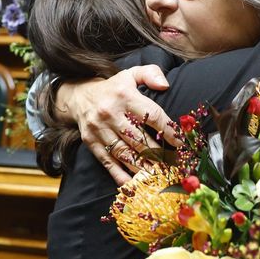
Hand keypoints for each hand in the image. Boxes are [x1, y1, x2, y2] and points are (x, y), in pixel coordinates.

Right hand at [58, 65, 176, 184]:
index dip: (169, 131)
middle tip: (173, 165)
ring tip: (159, 177)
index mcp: (124, 96)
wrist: (78, 96)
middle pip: (140, 139)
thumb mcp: (130, 74)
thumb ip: (150, 74)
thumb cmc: (113, 88)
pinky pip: (108, 162)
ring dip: (143, 167)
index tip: (181, 143)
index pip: (152, 116)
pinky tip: (134, 184)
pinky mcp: (91, 142)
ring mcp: (99, 130)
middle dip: (159, 154)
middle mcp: (111, 113)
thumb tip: (165, 85)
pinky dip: (121, 175)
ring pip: (125, 153)